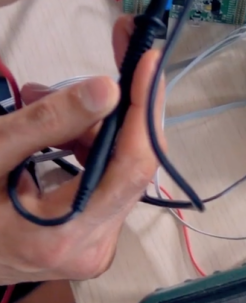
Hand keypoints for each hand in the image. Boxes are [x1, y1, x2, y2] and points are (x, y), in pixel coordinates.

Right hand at [0, 15, 164, 284]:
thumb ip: (45, 123)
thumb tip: (108, 89)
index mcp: (64, 236)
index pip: (130, 168)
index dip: (144, 112)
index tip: (147, 61)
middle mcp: (94, 248)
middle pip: (132, 169)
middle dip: (125, 108)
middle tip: (118, 53)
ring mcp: (96, 248)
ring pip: (120, 173)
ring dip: (97, 127)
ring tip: (42, 96)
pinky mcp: (92, 240)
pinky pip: (107, 184)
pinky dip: (89, 150)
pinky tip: (59, 128)